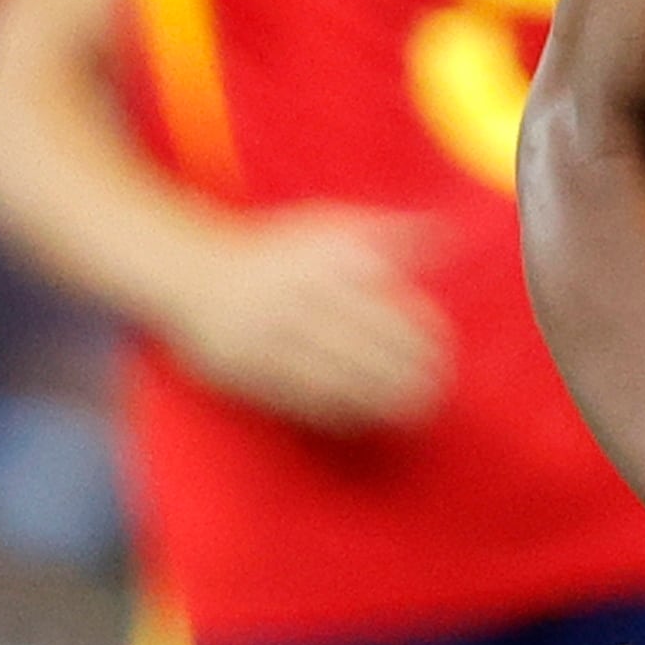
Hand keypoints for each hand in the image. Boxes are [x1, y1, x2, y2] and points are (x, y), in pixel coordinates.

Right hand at [163, 205, 447, 428]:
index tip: (447, 348)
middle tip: (440, 389)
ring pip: (336, 377)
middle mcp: (294, 298)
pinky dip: (341, 412)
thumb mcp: (330, 225)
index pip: (384, 303)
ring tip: (416, 411)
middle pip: (364, 344)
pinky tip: (370, 419)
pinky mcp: (247, 372)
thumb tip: (451, 235)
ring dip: (381, 399)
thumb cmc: (278, 249)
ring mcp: (268, 337)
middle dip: (407, 371)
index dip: (420, 332)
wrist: (193, 274)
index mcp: (319, 261)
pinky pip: (302, 399)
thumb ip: (391, 232)